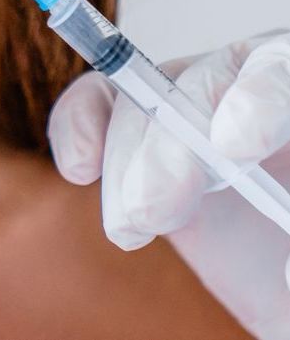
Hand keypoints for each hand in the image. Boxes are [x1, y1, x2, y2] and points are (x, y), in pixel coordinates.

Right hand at [47, 30, 289, 338]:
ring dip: (129, 157)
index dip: (259, 96)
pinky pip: (100, 103)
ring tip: (133, 222)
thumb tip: (282, 269)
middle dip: (174, 138)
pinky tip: (79, 166)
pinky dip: (80, 123)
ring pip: (147, 101)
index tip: (234, 145)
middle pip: (207, 84)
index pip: (279, 70)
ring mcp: (193, 109)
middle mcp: (245, 95)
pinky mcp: (145, 136)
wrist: (283, 278)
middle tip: (157, 202)